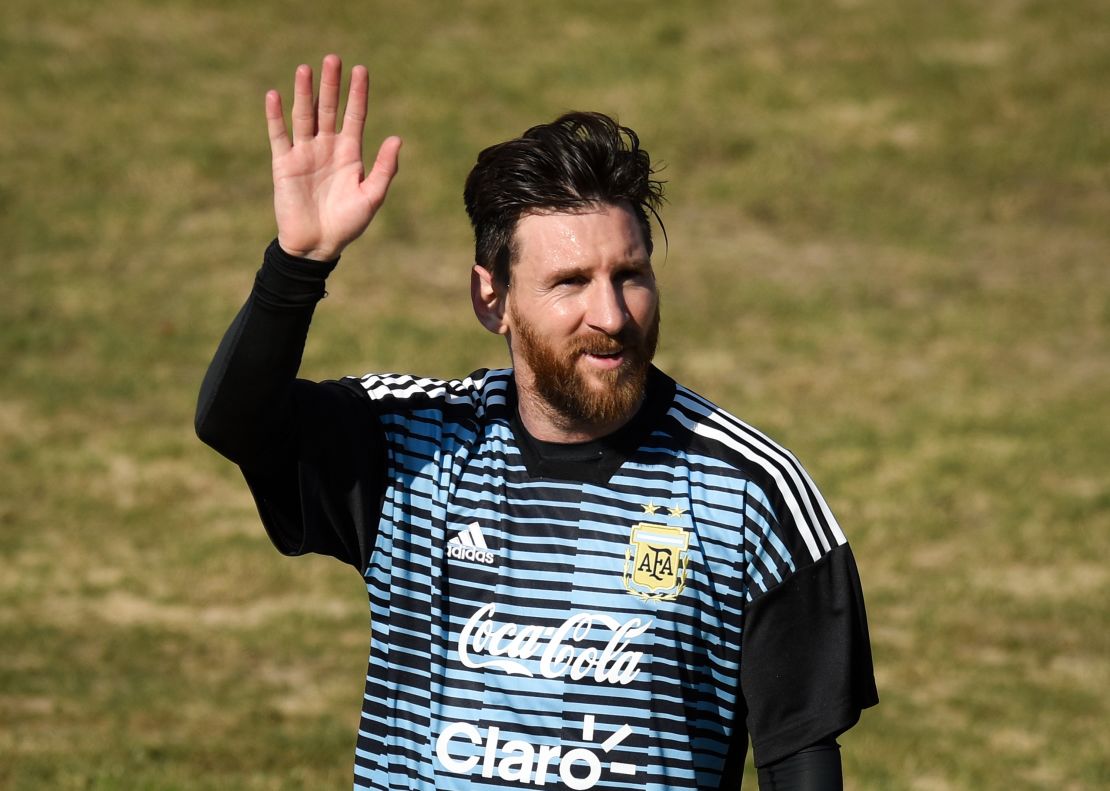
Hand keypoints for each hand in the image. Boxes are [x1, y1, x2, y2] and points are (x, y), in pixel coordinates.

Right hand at [265, 54, 401, 260]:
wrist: (317, 246)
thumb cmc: (348, 224)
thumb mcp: (371, 197)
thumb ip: (383, 168)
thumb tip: (397, 138)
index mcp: (350, 154)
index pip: (354, 116)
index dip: (358, 94)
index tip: (361, 69)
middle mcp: (327, 148)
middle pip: (329, 109)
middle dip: (331, 85)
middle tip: (333, 58)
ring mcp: (304, 154)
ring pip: (304, 116)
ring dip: (304, 93)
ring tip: (305, 69)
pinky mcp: (284, 164)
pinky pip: (279, 135)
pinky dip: (276, 116)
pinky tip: (275, 94)